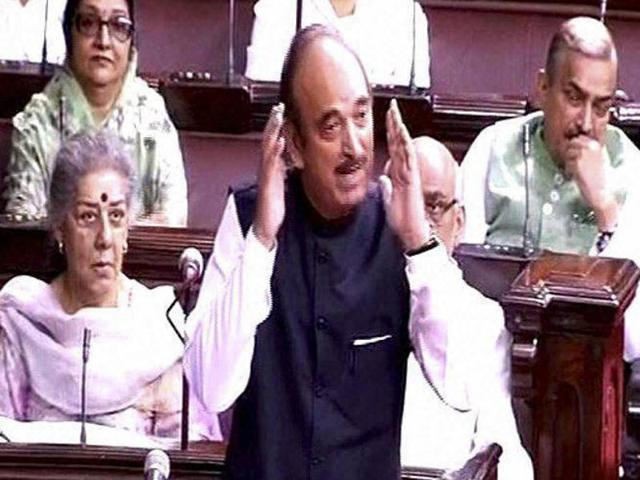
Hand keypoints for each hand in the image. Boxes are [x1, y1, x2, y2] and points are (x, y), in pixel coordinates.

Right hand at [254, 103, 286, 249]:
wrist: (266, 226)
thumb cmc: (274, 208)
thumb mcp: (281, 185)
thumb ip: (284, 172)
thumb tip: (292, 163)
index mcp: (271, 168)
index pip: (272, 142)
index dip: (276, 126)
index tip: (281, 111)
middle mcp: (266, 168)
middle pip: (267, 140)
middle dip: (273, 122)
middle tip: (278, 106)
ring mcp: (265, 174)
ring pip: (267, 147)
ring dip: (272, 131)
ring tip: (277, 116)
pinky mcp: (267, 183)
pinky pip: (271, 164)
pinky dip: (275, 151)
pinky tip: (280, 141)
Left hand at [382, 99, 429, 250]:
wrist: (412, 232)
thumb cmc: (404, 219)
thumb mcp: (389, 200)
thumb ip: (387, 188)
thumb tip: (383, 179)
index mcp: (400, 174)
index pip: (395, 148)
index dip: (392, 133)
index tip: (387, 118)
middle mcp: (406, 170)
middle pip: (400, 142)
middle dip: (396, 124)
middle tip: (392, 107)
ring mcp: (410, 173)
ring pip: (404, 145)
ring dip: (400, 128)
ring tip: (395, 113)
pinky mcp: (411, 178)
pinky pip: (408, 157)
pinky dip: (405, 143)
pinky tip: (402, 132)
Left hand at [564, 136, 617, 229]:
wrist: (600, 191)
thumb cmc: (598, 177)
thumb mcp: (598, 158)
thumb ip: (588, 149)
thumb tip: (574, 142)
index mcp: (596, 144)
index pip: (578, 139)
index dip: (575, 149)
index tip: (580, 159)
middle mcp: (590, 146)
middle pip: (570, 144)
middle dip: (571, 154)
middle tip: (579, 165)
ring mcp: (583, 153)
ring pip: (567, 153)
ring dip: (570, 162)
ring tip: (579, 171)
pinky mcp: (577, 162)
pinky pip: (566, 162)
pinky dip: (569, 169)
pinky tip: (578, 175)